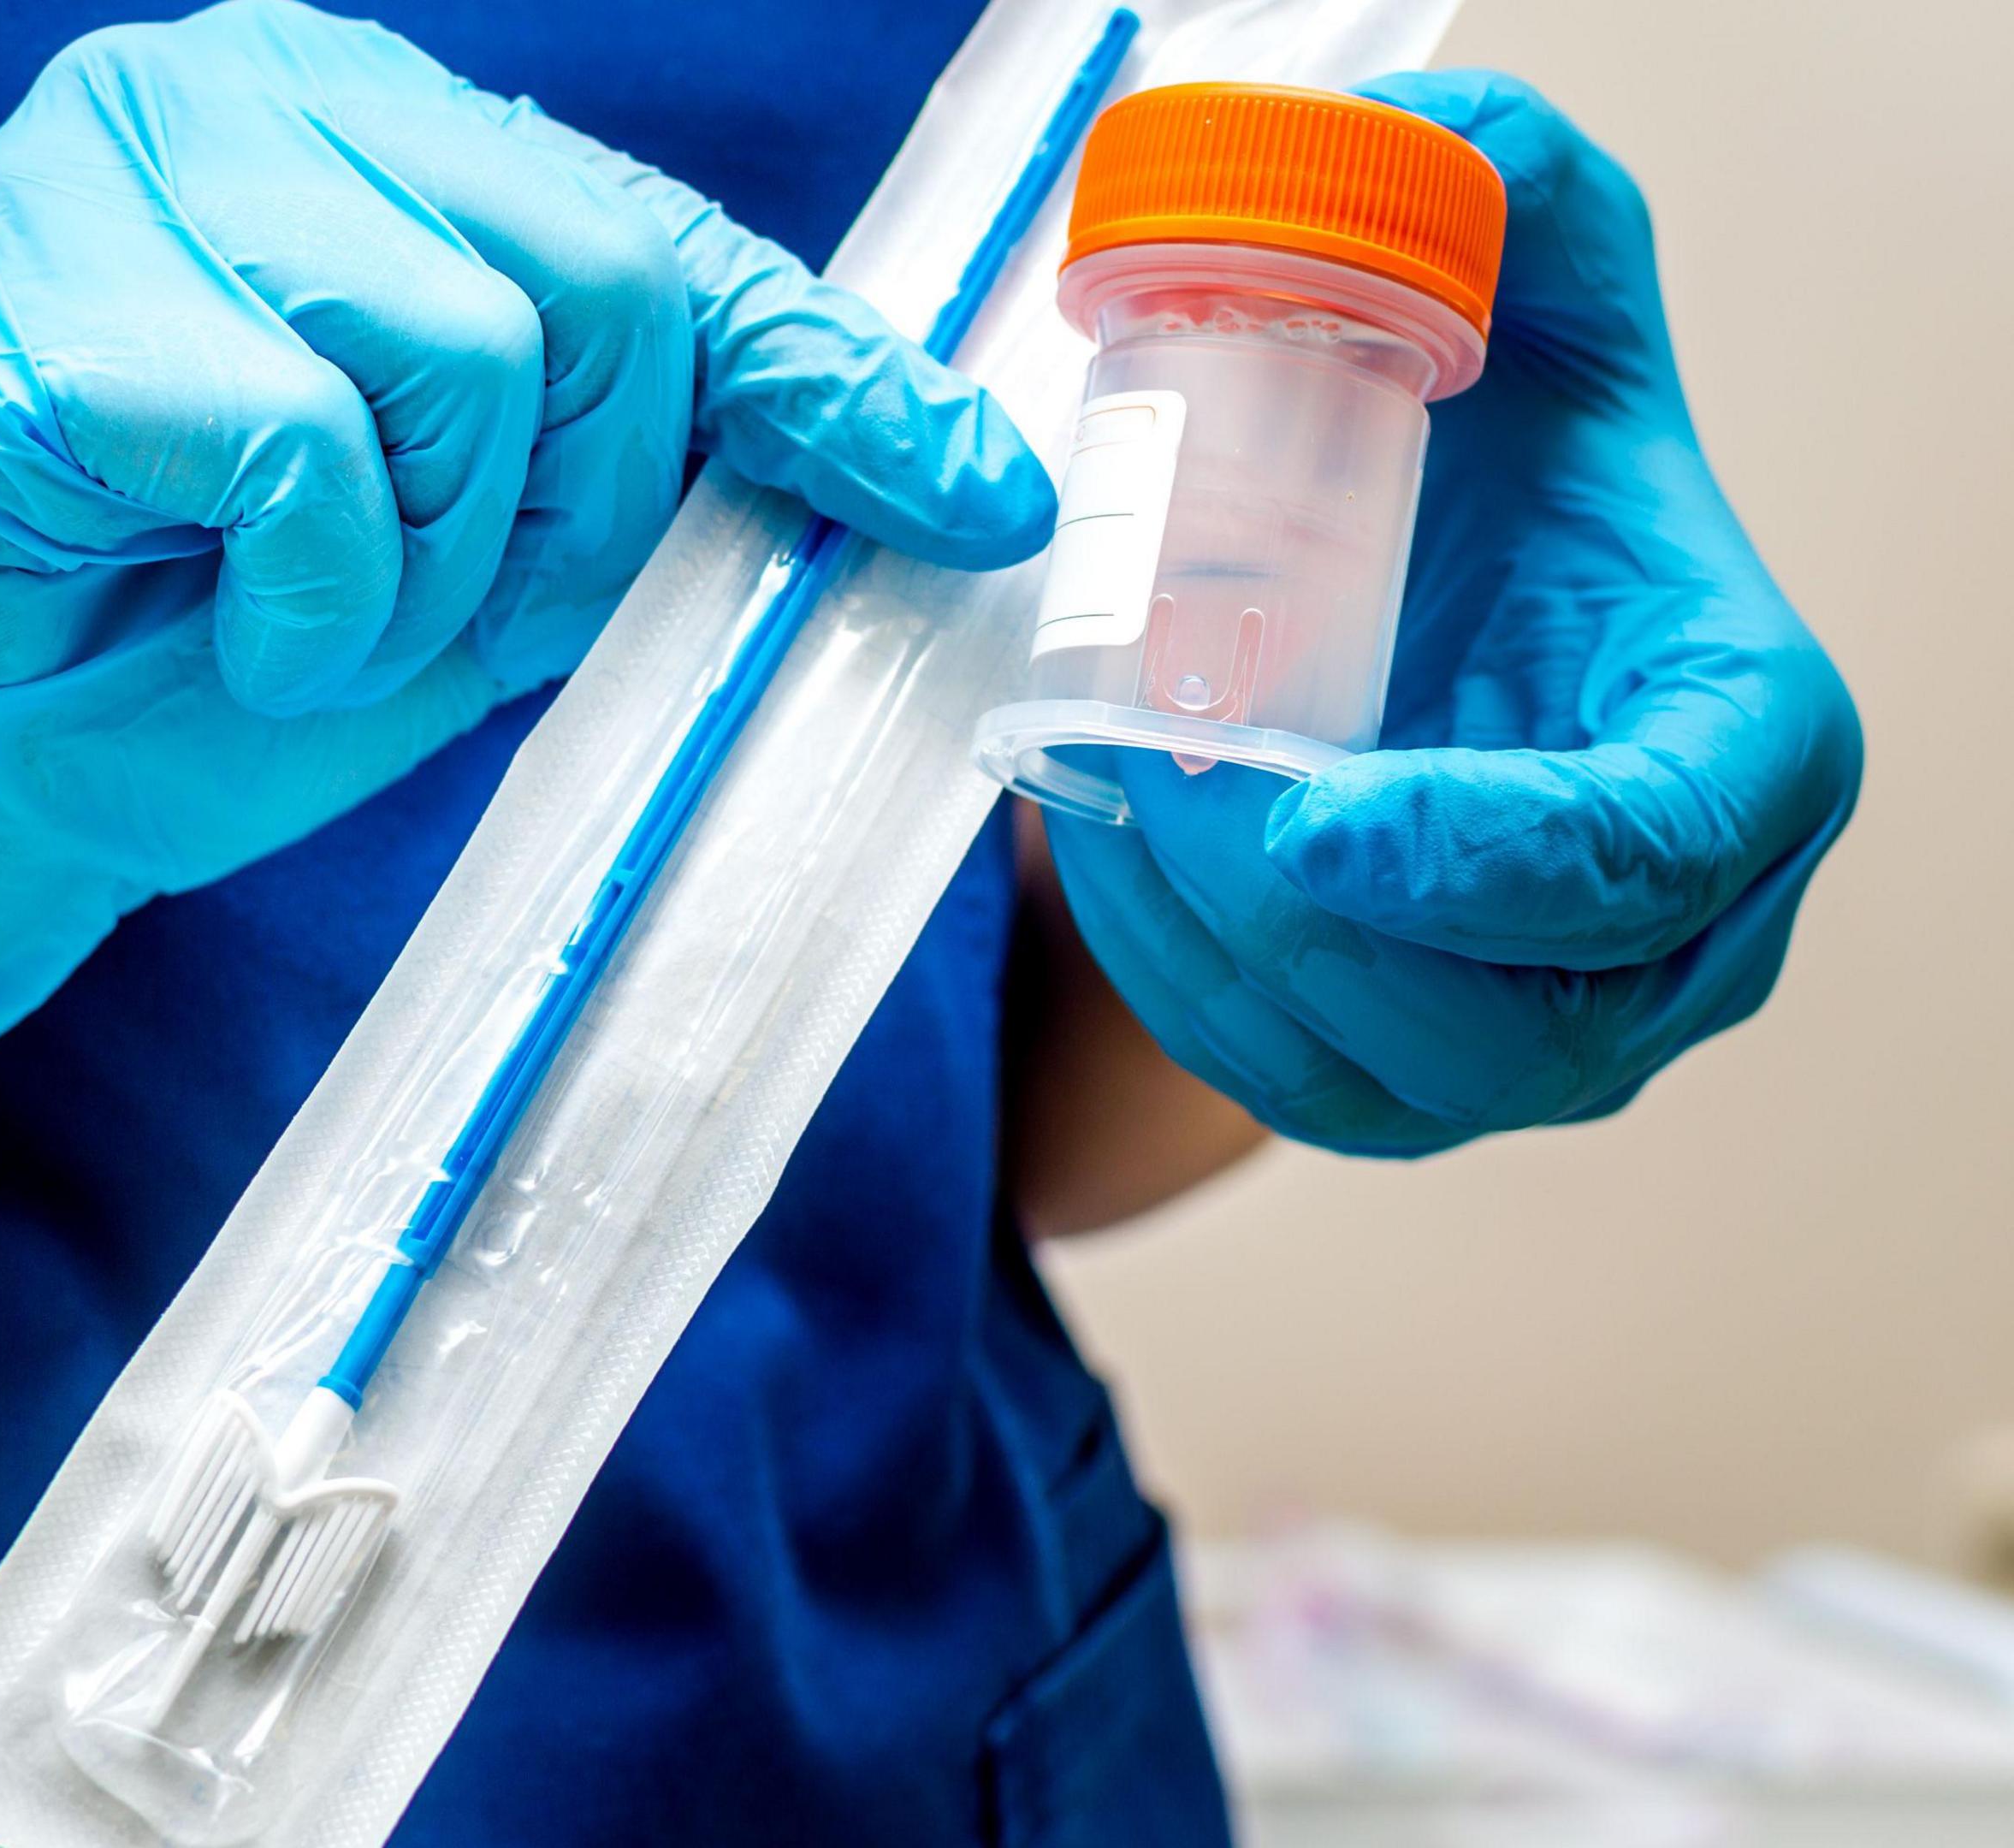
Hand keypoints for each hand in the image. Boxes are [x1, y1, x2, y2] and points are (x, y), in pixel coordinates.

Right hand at [0, 0, 1052, 1172]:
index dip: (823, 380)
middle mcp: (252, 90)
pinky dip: (305, 599)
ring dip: (420, 572)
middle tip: (426, 613)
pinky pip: (311, 452)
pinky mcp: (39, 298)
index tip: (973, 498)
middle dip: (561, 513)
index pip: (657, 237)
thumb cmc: (198, 650)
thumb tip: (944, 473)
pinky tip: (212, 623)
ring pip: (466, 358)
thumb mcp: (481, 556)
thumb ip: (654, 471)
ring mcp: (125, 168)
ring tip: (297, 620)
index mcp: (368, 127)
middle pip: (595, 287)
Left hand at [1044, 70, 1861, 1157]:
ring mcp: (1563, 1026)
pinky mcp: (1433, 1074)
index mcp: (1747, 745)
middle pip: (1515, 1016)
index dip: (1480, 863)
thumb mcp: (1531, 286)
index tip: (1301, 815)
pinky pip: (1299, 1084)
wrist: (1437, 569)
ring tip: (1110, 799)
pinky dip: (1181, 986)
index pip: (1649, 857)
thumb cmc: (1504, 451)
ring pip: (1392, 1077)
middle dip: (1306, 917)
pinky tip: (1111, 852)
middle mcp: (1684, 928)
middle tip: (1154, 775)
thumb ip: (1505, 186)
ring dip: (1219, 955)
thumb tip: (1402, 137)